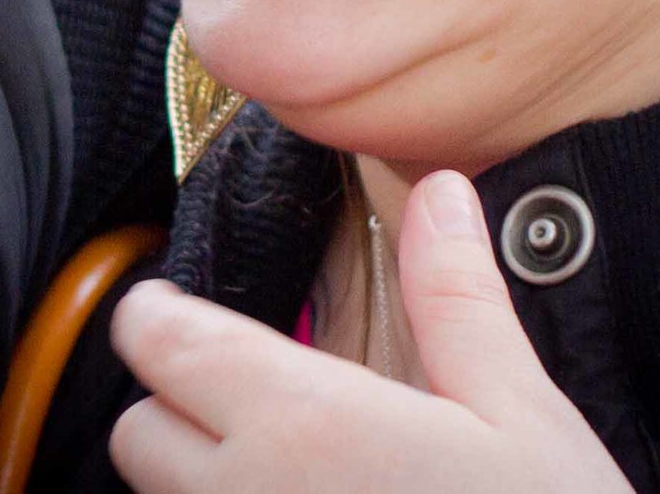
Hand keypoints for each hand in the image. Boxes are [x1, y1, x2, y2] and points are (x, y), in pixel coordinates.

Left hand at [107, 169, 635, 492]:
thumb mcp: (520, 415)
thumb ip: (457, 301)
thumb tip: (439, 194)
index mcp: (302, 422)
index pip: (158, 342)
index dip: (158, 315)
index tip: (181, 308)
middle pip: (138, 434)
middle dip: (175, 407)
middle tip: (248, 402)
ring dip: (200, 484)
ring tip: (289, 472)